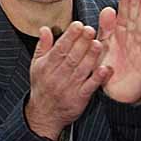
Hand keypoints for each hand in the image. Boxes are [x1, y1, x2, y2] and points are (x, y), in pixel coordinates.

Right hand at [25, 22, 112, 140]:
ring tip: (99, 43)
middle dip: (82, 42)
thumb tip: (45, 28)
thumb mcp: (36, 65)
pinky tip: (105, 69)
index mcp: (48, 66)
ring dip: (91, 57)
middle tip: (91, 29)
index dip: (69, 36)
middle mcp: (58, 76)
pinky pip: (89, 87)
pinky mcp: (79, 99)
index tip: (78, 24)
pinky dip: (97, 78)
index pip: (60, 48)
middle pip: (72, 57)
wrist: (44, 115)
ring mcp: (69, 88)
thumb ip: (42, 46)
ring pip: (81, 70)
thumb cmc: (42, 85)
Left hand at [97, 0, 140, 103]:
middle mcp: (130, 39)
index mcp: (118, 34)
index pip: (122, 15)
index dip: (125, 2)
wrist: (116, 94)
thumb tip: (107, 9)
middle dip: (137, 3)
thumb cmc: (109, 68)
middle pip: (134, 18)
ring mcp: (139, 49)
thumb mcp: (102, 47)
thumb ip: (104, 29)